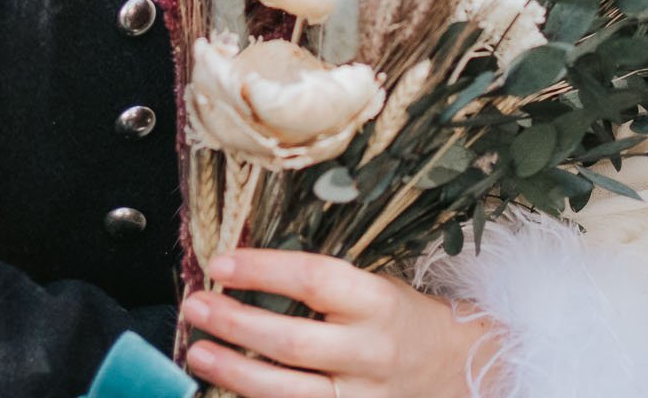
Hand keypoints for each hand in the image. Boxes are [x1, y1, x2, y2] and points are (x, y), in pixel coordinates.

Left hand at [179, 249, 503, 397]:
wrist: (452, 367)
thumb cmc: (400, 318)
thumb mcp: (373, 286)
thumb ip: (320, 283)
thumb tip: (243, 268)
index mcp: (377, 303)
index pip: (313, 280)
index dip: (262, 270)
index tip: (221, 263)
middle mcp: (370, 353)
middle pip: (292, 342)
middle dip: (235, 324)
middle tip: (196, 306)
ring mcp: (361, 397)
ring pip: (288, 392)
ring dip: (234, 372)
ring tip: (198, 352)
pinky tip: (228, 388)